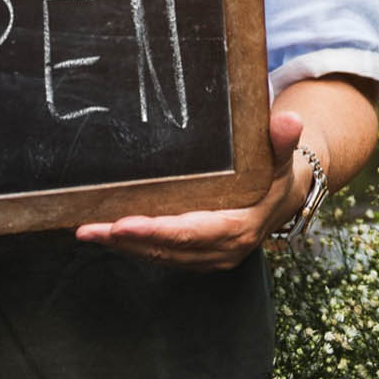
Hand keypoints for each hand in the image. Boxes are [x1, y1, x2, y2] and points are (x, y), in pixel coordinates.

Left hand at [74, 109, 312, 270]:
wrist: (286, 199)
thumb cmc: (278, 174)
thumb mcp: (283, 156)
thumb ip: (283, 139)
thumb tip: (289, 120)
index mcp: (240, 228)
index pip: (191, 232)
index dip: (156, 230)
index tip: (123, 224)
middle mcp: (223, 250)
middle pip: (168, 248)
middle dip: (126, 240)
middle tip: (90, 228)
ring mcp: (210, 258)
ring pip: (161, 255)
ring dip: (124, 246)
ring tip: (89, 230)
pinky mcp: (198, 257)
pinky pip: (163, 254)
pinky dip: (136, 246)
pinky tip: (110, 235)